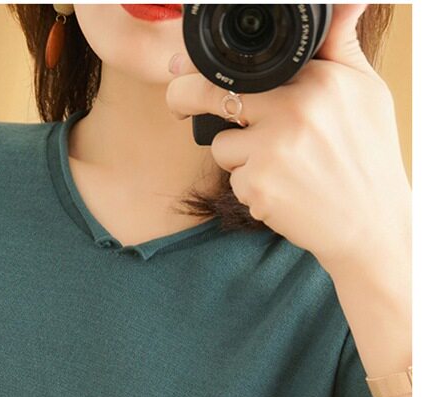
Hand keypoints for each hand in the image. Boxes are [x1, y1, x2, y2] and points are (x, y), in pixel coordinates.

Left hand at [165, 5, 410, 274]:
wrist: (370, 223)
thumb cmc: (368, 156)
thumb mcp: (366, 90)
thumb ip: (339, 45)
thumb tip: (347, 1)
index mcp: (318, 78)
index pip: (245, 62)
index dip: (204, 65)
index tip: (183, 65)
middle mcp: (293, 108)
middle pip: (212, 93)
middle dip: (184, 97)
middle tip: (178, 104)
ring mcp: (273, 148)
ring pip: (221, 144)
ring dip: (238, 155)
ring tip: (280, 165)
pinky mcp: (258, 186)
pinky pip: (234, 180)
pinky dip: (251, 187)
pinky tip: (283, 190)